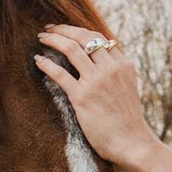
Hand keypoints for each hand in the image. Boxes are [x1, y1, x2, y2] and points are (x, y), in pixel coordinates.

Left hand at [33, 24, 157, 169]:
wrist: (132, 143)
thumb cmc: (128, 121)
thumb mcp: (129, 88)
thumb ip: (116, 74)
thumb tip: (100, 65)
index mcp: (124, 65)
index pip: (100, 38)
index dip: (80, 31)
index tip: (66, 30)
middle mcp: (111, 68)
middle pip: (84, 37)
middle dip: (64, 29)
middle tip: (49, 29)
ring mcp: (96, 81)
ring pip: (71, 49)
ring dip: (53, 40)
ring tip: (41, 38)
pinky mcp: (82, 97)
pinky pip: (59, 73)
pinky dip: (46, 64)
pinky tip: (38, 61)